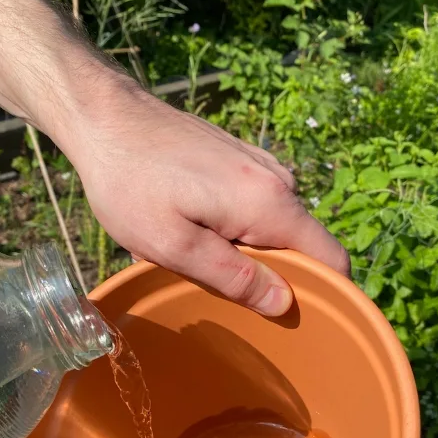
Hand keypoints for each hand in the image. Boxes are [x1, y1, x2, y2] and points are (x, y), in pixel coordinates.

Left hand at [60, 83, 349, 315]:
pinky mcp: (245, 160)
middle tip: (212, 281)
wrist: (104, 116)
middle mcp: (280, 181)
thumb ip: (233, 278)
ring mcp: (264, 167)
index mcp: (271, 204)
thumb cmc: (130, 183)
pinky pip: (258, 208)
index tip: (293, 321)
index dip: (325, 295)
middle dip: (269, 274)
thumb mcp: (173, 245)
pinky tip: (190, 223)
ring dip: (245, 251)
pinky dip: (234, 227)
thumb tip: (284, 304)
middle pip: (302, 247)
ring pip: (276, 229)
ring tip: (191, 248)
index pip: (332, 259)